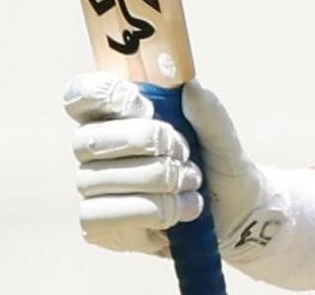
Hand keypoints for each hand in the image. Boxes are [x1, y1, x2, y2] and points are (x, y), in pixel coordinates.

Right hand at [63, 73, 263, 256]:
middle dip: (144, 141)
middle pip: (89, 138)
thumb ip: (209, 113)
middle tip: (183, 152)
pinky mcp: (95, 225)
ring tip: (191, 184)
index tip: (143, 105)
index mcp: (119, 114)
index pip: (81, 94)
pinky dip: (151, 211)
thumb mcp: (223, 139)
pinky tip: (179, 212)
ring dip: (156, 179)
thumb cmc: (218, 168)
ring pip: (100, 178)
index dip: (104, 95)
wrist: (233, 216)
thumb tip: (190, 87)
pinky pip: (102, 215)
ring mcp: (93, 188)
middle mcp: (97, 149)